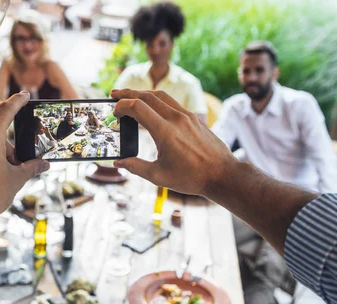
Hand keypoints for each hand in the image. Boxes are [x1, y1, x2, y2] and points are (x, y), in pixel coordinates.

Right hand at [111, 89, 236, 196]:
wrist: (222, 174)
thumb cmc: (191, 177)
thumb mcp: (159, 176)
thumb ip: (135, 167)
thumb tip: (118, 163)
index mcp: (165, 131)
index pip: (138, 107)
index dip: (122, 106)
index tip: (114, 112)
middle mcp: (176, 119)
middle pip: (147, 96)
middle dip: (128, 93)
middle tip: (114, 94)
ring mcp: (187, 116)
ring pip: (161, 96)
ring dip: (143, 93)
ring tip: (131, 97)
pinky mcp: (194, 118)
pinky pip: (172, 103)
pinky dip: (157, 100)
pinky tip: (151, 107)